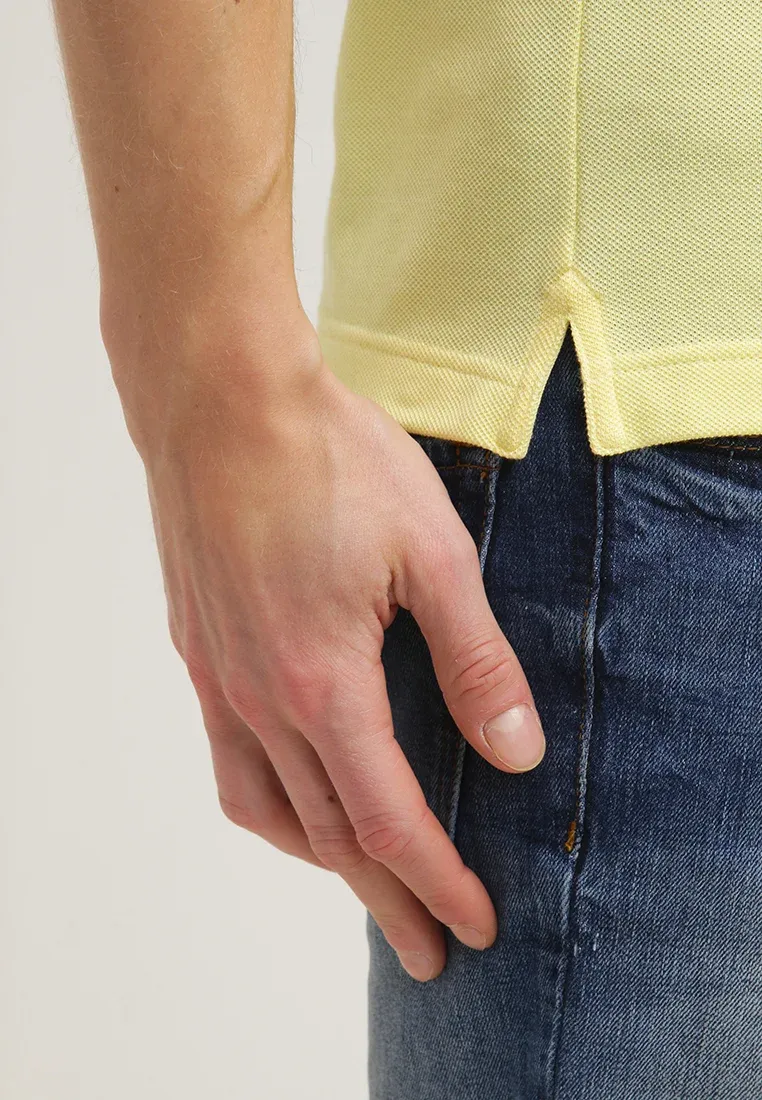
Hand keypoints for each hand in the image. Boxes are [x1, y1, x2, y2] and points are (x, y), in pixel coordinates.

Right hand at [130, 326, 545, 981]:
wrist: (223, 400)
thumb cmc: (331, 461)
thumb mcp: (432, 555)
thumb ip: (474, 662)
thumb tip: (514, 753)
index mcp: (322, 683)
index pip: (388, 820)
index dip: (437, 882)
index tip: (475, 926)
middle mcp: (258, 699)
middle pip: (329, 835)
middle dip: (387, 901)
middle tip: (429, 950)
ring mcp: (219, 678)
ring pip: (269, 809)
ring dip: (323, 860)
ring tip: (368, 884)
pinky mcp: (200, 650)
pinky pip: (228, 761)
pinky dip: (269, 805)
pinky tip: (292, 793)